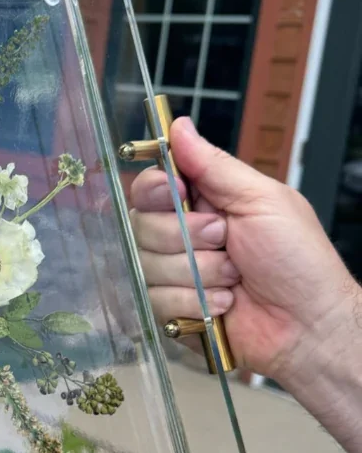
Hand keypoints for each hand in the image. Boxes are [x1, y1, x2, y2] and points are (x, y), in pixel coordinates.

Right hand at [130, 116, 361, 389]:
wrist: (309, 325)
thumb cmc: (299, 261)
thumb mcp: (262, 200)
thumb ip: (214, 166)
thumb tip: (180, 127)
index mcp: (203, 204)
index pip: (150, 187)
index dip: (157, 190)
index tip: (180, 193)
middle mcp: (183, 237)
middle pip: (143, 226)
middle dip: (187, 237)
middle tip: (226, 241)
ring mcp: (175, 275)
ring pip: (149, 266)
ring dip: (199, 273)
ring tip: (234, 278)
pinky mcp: (172, 310)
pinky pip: (156, 300)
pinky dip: (195, 302)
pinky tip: (224, 304)